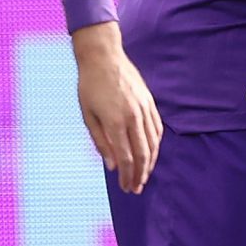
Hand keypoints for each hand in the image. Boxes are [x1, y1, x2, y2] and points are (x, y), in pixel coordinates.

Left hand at [72, 21, 161, 194]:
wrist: (103, 56)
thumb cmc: (90, 86)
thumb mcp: (88, 115)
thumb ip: (100, 142)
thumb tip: (112, 166)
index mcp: (114, 121)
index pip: (126, 157)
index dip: (128, 176)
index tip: (126, 188)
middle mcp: (132, 116)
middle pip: (143, 154)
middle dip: (140, 174)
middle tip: (136, 188)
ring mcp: (144, 108)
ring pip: (153, 142)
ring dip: (150, 163)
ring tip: (144, 175)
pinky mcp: (149, 101)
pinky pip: (157, 128)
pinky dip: (156, 144)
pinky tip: (151, 153)